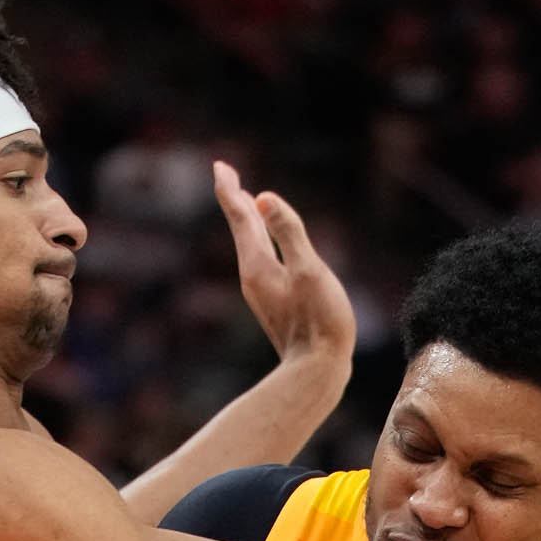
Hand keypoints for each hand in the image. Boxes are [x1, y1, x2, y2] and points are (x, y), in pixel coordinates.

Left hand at [213, 161, 356, 371]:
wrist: (317, 373)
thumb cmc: (319, 322)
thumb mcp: (308, 270)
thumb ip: (289, 232)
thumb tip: (263, 198)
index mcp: (258, 264)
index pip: (241, 217)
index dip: (231, 190)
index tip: (220, 166)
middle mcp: (254, 277)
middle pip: (243, 229)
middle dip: (236, 200)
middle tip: (227, 175)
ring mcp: (263, 292)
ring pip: (251, 245)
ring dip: (248, 220)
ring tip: (245, 201)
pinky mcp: (275, 304)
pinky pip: (263, 260)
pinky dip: (261, 241)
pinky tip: (267, 244)